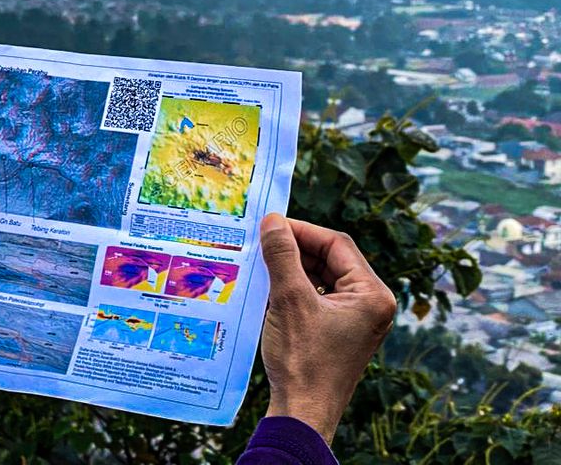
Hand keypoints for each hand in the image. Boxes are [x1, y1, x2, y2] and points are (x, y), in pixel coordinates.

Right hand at [258, 213, 396, 444]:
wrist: (303, 413)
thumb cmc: (303, 360)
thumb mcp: (289, 300)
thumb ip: (283, 256)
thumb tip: (273, 221)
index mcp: (372, 295)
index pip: (337, 245)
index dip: (303, 230)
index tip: (271, 225)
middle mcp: (370, 305)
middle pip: (330, 260)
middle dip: (296, 250)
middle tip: (262, 243)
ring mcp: (356, 320)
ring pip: (322, 279)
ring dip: (292, 270)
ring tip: (262, 265)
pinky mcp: (339, 332)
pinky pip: (317, 298)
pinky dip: (294, 290)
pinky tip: (268, 289)